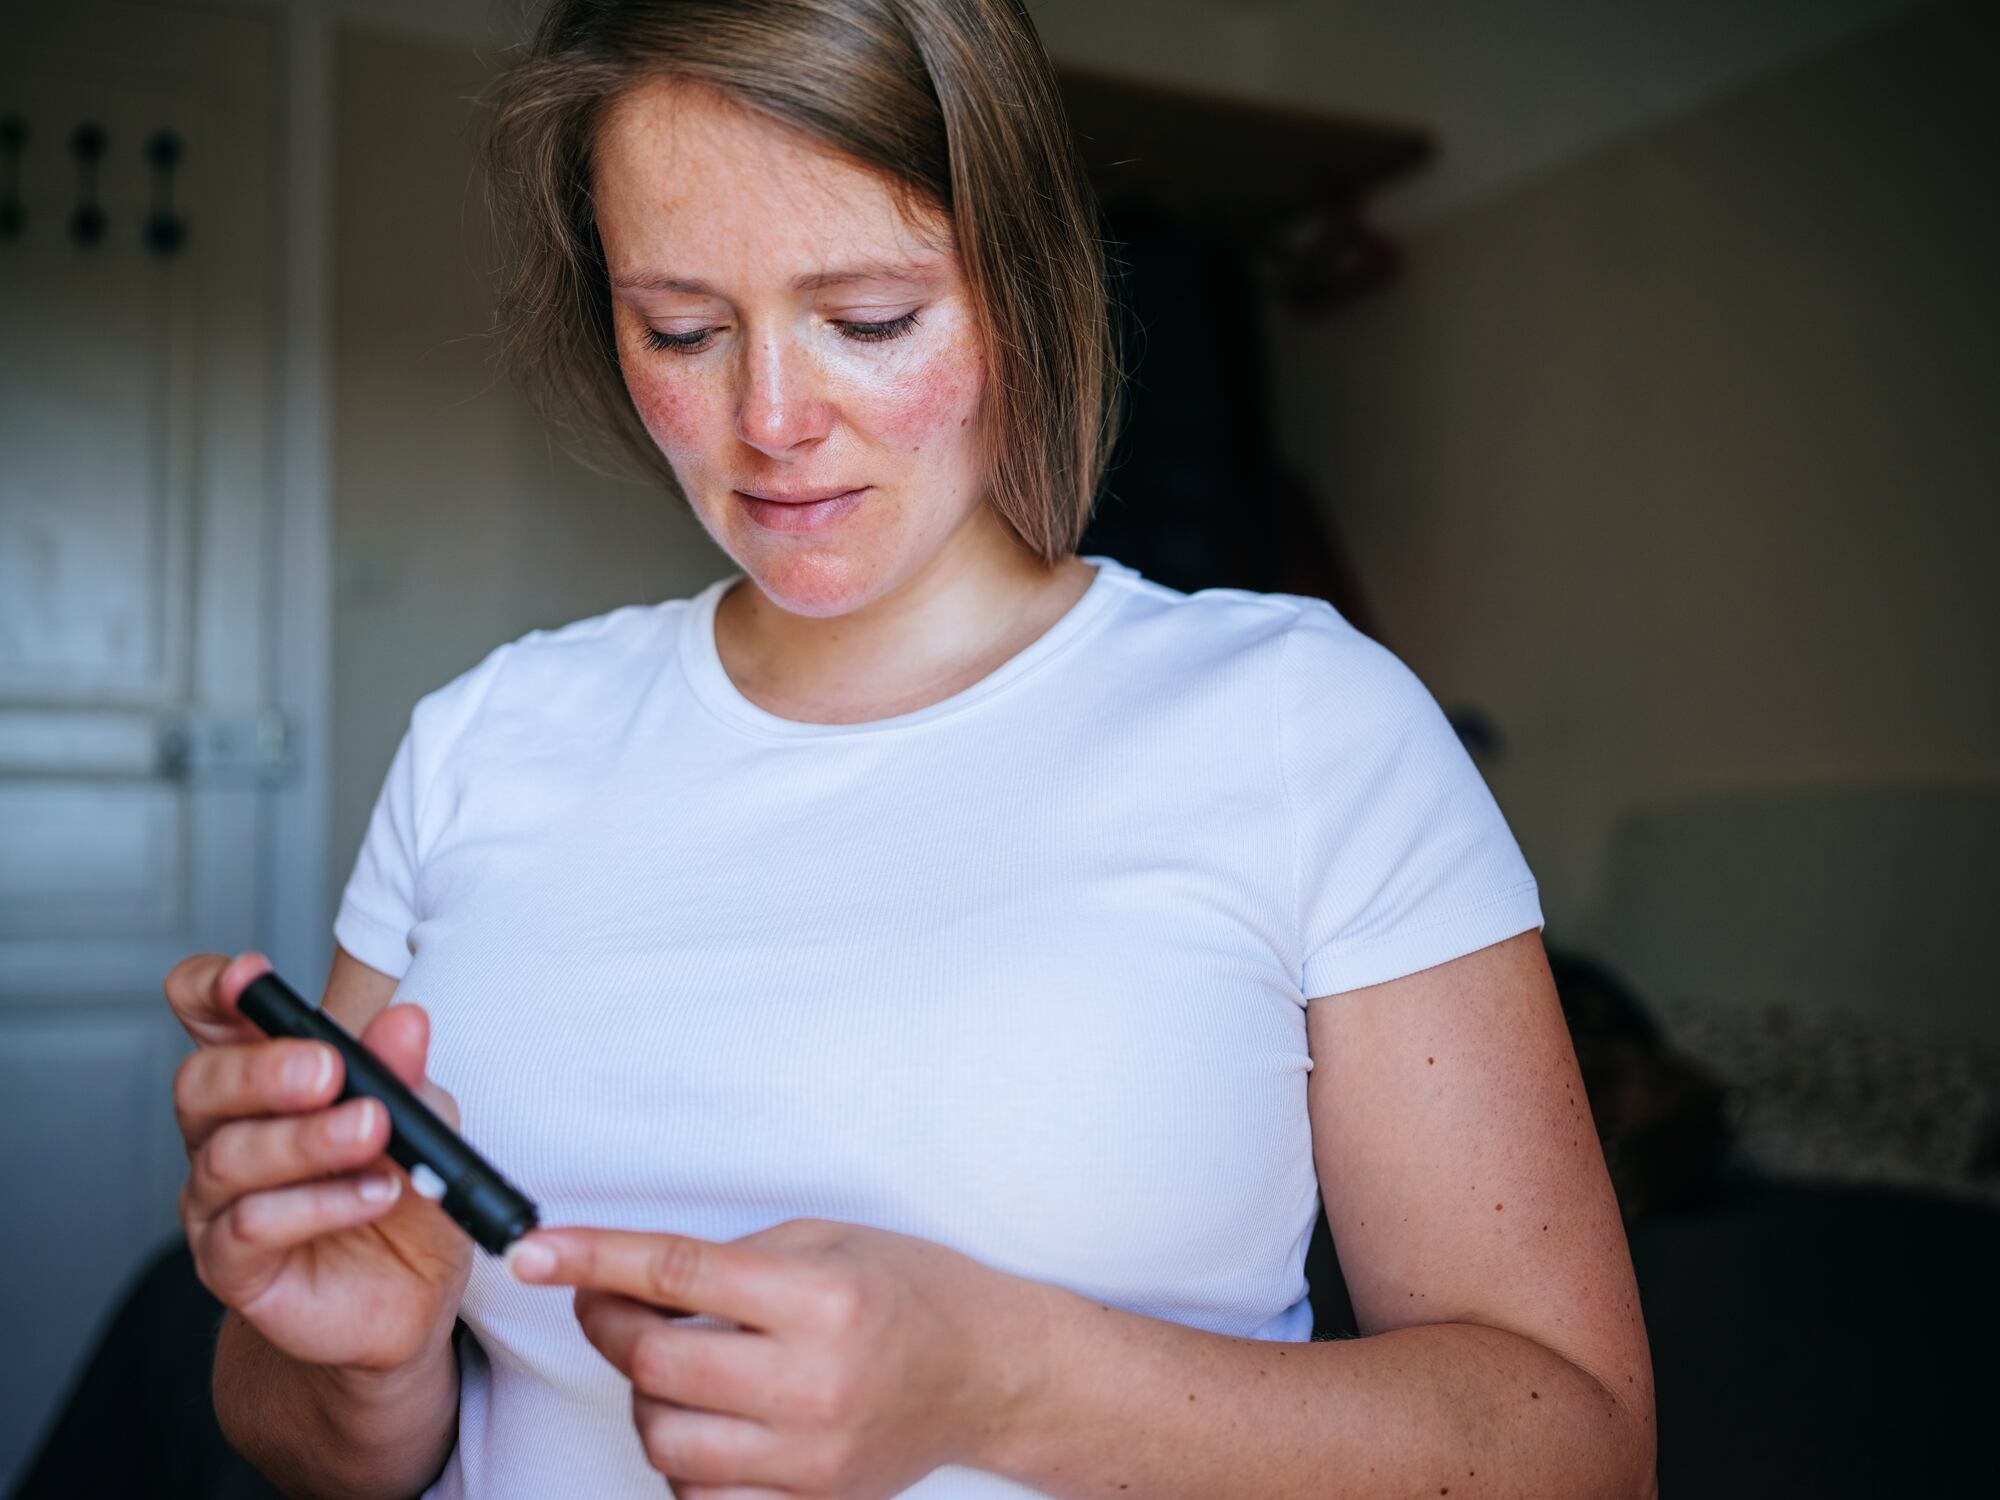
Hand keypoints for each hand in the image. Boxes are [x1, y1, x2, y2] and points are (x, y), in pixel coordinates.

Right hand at [165, 951, 472, 1372]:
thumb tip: (407, 1022)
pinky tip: (374, 1193)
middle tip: (327, 1069)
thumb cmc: (405, 1190)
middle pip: (201, 1083)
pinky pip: (252, 1227)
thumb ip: (405, 1072)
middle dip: (264, 1069)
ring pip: (228, 1157)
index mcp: (262, 1081)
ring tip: (373, 1131)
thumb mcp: (422, 1118)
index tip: (251, 977)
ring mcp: (218, 1201)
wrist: (412, 1294)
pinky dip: (319, 1205)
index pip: (207, 1019)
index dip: (212, 989)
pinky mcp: (231, 1266)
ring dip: (306, 1140)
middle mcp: (224, 1133)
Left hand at [506, 1217, 1049, 1497]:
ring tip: (679, 1363)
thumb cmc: (911, 1292)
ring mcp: (813, 1454)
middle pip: (656, 1361)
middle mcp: (817, 1381)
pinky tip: (710, 1416)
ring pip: (665, 1435)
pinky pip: (699, 1493)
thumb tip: (621, 1276)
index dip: (594, 1258)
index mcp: (823, 1297)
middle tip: (611, 1301)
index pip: (677, 1273)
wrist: (991, 1371)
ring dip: (647, 1394)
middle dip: (610, 1324)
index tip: (535, 1251)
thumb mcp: (827, 1240)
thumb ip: (730, 1260)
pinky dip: (684, 1454)